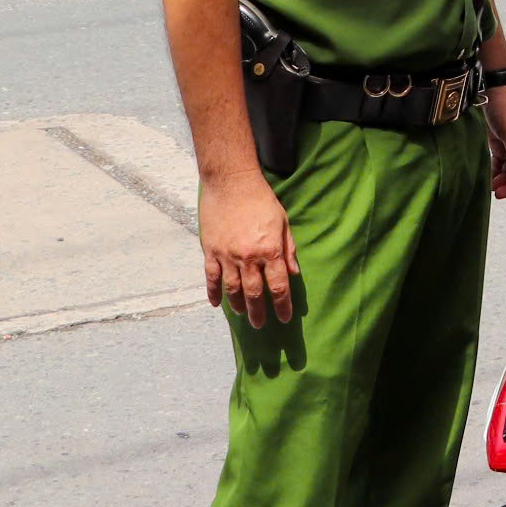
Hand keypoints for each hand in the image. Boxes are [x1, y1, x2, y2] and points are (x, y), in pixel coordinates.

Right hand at [199, 170, 298, 327]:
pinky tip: (216, 303)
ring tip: (242, 314)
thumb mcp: (283, 222)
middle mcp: (249, 257)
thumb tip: (294, 274)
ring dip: (238, 305)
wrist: (231, 182)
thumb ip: (289, 249)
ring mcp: (227, 255)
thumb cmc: (261, 199)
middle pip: (254, 293)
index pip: (278, 286)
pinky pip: (211, 277)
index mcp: (270, 250)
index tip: (285, 318)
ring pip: (232, 289)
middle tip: (260, 324)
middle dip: (258, 312)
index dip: (282, 305)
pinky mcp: (211, 250)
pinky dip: (213, 292)